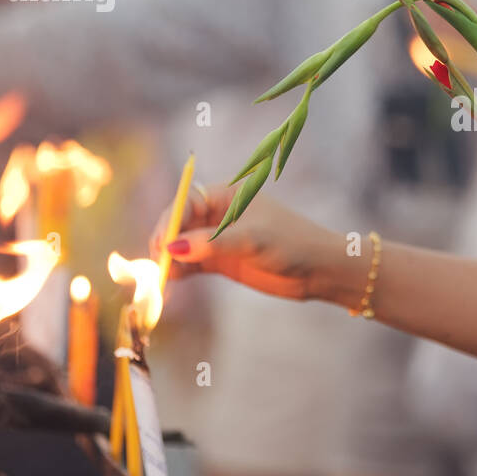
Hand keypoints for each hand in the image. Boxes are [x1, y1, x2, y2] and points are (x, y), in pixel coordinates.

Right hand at [148, 186, 352, 302]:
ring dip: (169, 259)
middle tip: (157, 264)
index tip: (161, 244)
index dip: (169, 222)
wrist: (319, 269)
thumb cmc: (292, 244)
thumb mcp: (252, 240)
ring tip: (162, 277)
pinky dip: (179, 271)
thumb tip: (173, 247)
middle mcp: (218, 213)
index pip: (185, 202)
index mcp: (226, 194)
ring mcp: (218, 237)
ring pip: (182, 245)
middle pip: (178, 223)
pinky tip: (172, 281)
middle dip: (164, 241)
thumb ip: (213, 243)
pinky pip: (191, 263)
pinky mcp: (221, 260)